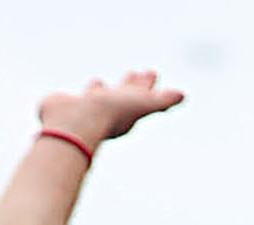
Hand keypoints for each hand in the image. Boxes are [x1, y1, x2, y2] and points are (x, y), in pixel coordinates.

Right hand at [38, 70, 183, 151]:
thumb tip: (182, 95)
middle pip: (122, 95)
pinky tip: (78, 95)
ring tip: (100, 84)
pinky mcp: (70, 108)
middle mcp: (108, 112)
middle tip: (136, 73)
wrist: (74, 123)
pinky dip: (82, 95)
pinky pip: (79, 99)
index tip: (152, 72)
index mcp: (127, 111)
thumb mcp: (143, 104)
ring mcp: (89, 110)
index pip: (141, 94)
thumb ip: (162, 100)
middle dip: (130, 84)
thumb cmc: (110, 114)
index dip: (147, 84)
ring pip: (98, 97)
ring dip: (102, 90)